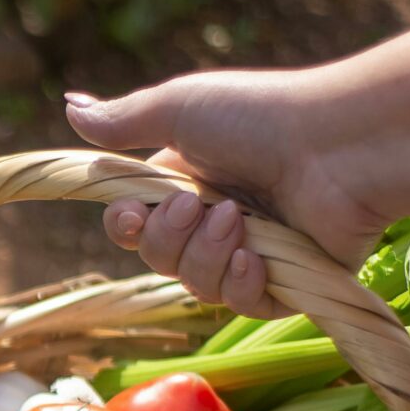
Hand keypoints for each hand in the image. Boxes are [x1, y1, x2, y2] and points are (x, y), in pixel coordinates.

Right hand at [64, 67, 391, 319]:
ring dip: (206, 256)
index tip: (130, 215)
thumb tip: (69, 105)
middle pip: (159, 259)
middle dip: (168, 239)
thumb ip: (123, 120)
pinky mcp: (288, 282)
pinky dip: (241, 284)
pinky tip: (256, 260)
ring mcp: (253, 252)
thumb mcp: (181, 108)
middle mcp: (217, 218)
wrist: (339, 145)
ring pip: (196, 285)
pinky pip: (242, 305)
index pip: (135, 223)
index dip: (125, 227)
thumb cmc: (261, 116)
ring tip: (239, 221)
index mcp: (189, 181)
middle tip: (197, 207)